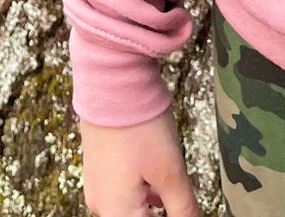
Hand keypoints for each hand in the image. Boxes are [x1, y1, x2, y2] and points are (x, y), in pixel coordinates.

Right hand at [80, 110, 202, 216]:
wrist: (112, 81)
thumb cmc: (140, 127)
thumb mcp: (170, 171)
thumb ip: (184, 208)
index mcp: (117, 213)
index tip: (187, 208)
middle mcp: (101, 205)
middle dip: (161, 212)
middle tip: (181, 198)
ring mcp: (97, 185)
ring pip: (130, 207)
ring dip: (154, 205)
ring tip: (173, 191)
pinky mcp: (99, 166)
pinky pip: (122, 191)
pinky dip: (143, 192)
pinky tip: (160, 183)